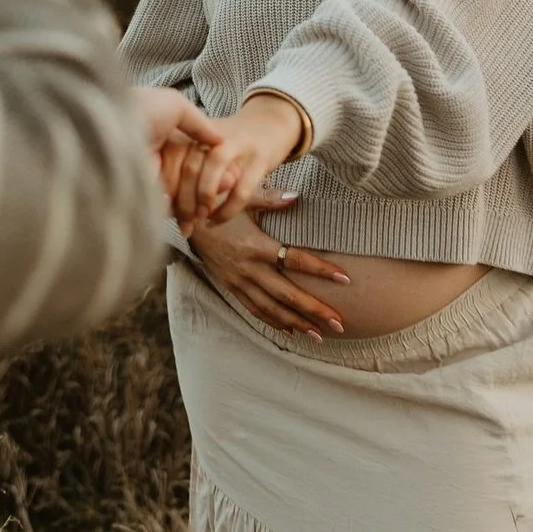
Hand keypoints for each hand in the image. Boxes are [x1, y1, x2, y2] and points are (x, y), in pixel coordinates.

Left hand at [132, 89, 227, 211]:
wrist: (115, 127)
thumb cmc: (143, 109)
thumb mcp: (175, 105)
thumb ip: (198, 123)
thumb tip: (219, 141)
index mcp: (164, 136)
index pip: (193, 155)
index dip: (212, 164)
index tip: (231, 169)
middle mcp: (158, 157)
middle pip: (190, 176)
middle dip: (211, 184)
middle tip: (231, 184)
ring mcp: (151, 177)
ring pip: (182, 193)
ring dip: (202, 198)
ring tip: (221, 196)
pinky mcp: (144, 196)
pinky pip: (168, 206)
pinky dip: (186, 208)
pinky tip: (204, 206)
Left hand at [168, 93, 303, 232]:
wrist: (270, 122)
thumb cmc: (227, 144)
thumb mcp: (201, 147)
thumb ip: (183, 168)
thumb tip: (164, 207)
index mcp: (194, 130)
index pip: (171, 158)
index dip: (165, 189)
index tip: (164, 211)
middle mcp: (214, 134)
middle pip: (190, 166)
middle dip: (184, 201)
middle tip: (183, 224)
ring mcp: (238, 144)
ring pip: (213, 170)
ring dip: (203, 200)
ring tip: (200, 220)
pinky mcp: (259, 159)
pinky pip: (241, 188)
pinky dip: (226, 210)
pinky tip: (216, 220)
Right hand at [189, 192, 350, 340]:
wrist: (187, 220)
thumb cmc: (219, 204)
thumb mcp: (243, 198)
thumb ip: (271, 199)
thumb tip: (297, 197)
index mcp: (256, 245)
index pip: (295, 259)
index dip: (321, 269)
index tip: (345, 278)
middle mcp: (249, 268)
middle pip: (287, 294)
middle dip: (315, 310)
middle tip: (340, 323)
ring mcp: (239, 281)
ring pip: (272, 309)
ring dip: (297, 323)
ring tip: (320, 334)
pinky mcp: (231, 287)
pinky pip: (254, 310)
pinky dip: (273, 322)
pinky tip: (290, 331)